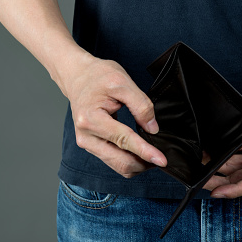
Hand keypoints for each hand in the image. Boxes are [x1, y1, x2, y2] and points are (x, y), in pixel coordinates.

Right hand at [62, 53, 166, 177]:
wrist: (78, 75)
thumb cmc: (99, 76)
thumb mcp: (123, 82)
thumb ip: (141, 105)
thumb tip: (152, 129)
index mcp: (91, 119)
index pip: (124, 141)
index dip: (145, 152)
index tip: (162, 160)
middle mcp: (86, 136)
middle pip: (121, 162)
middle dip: (144, 163)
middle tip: (163, 158)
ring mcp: (87, 143)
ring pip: (118, 166)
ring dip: (138, 164)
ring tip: (154, 156)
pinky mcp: (92, 145)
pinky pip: (114, 161)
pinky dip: (130, 160)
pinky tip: (141, 153)